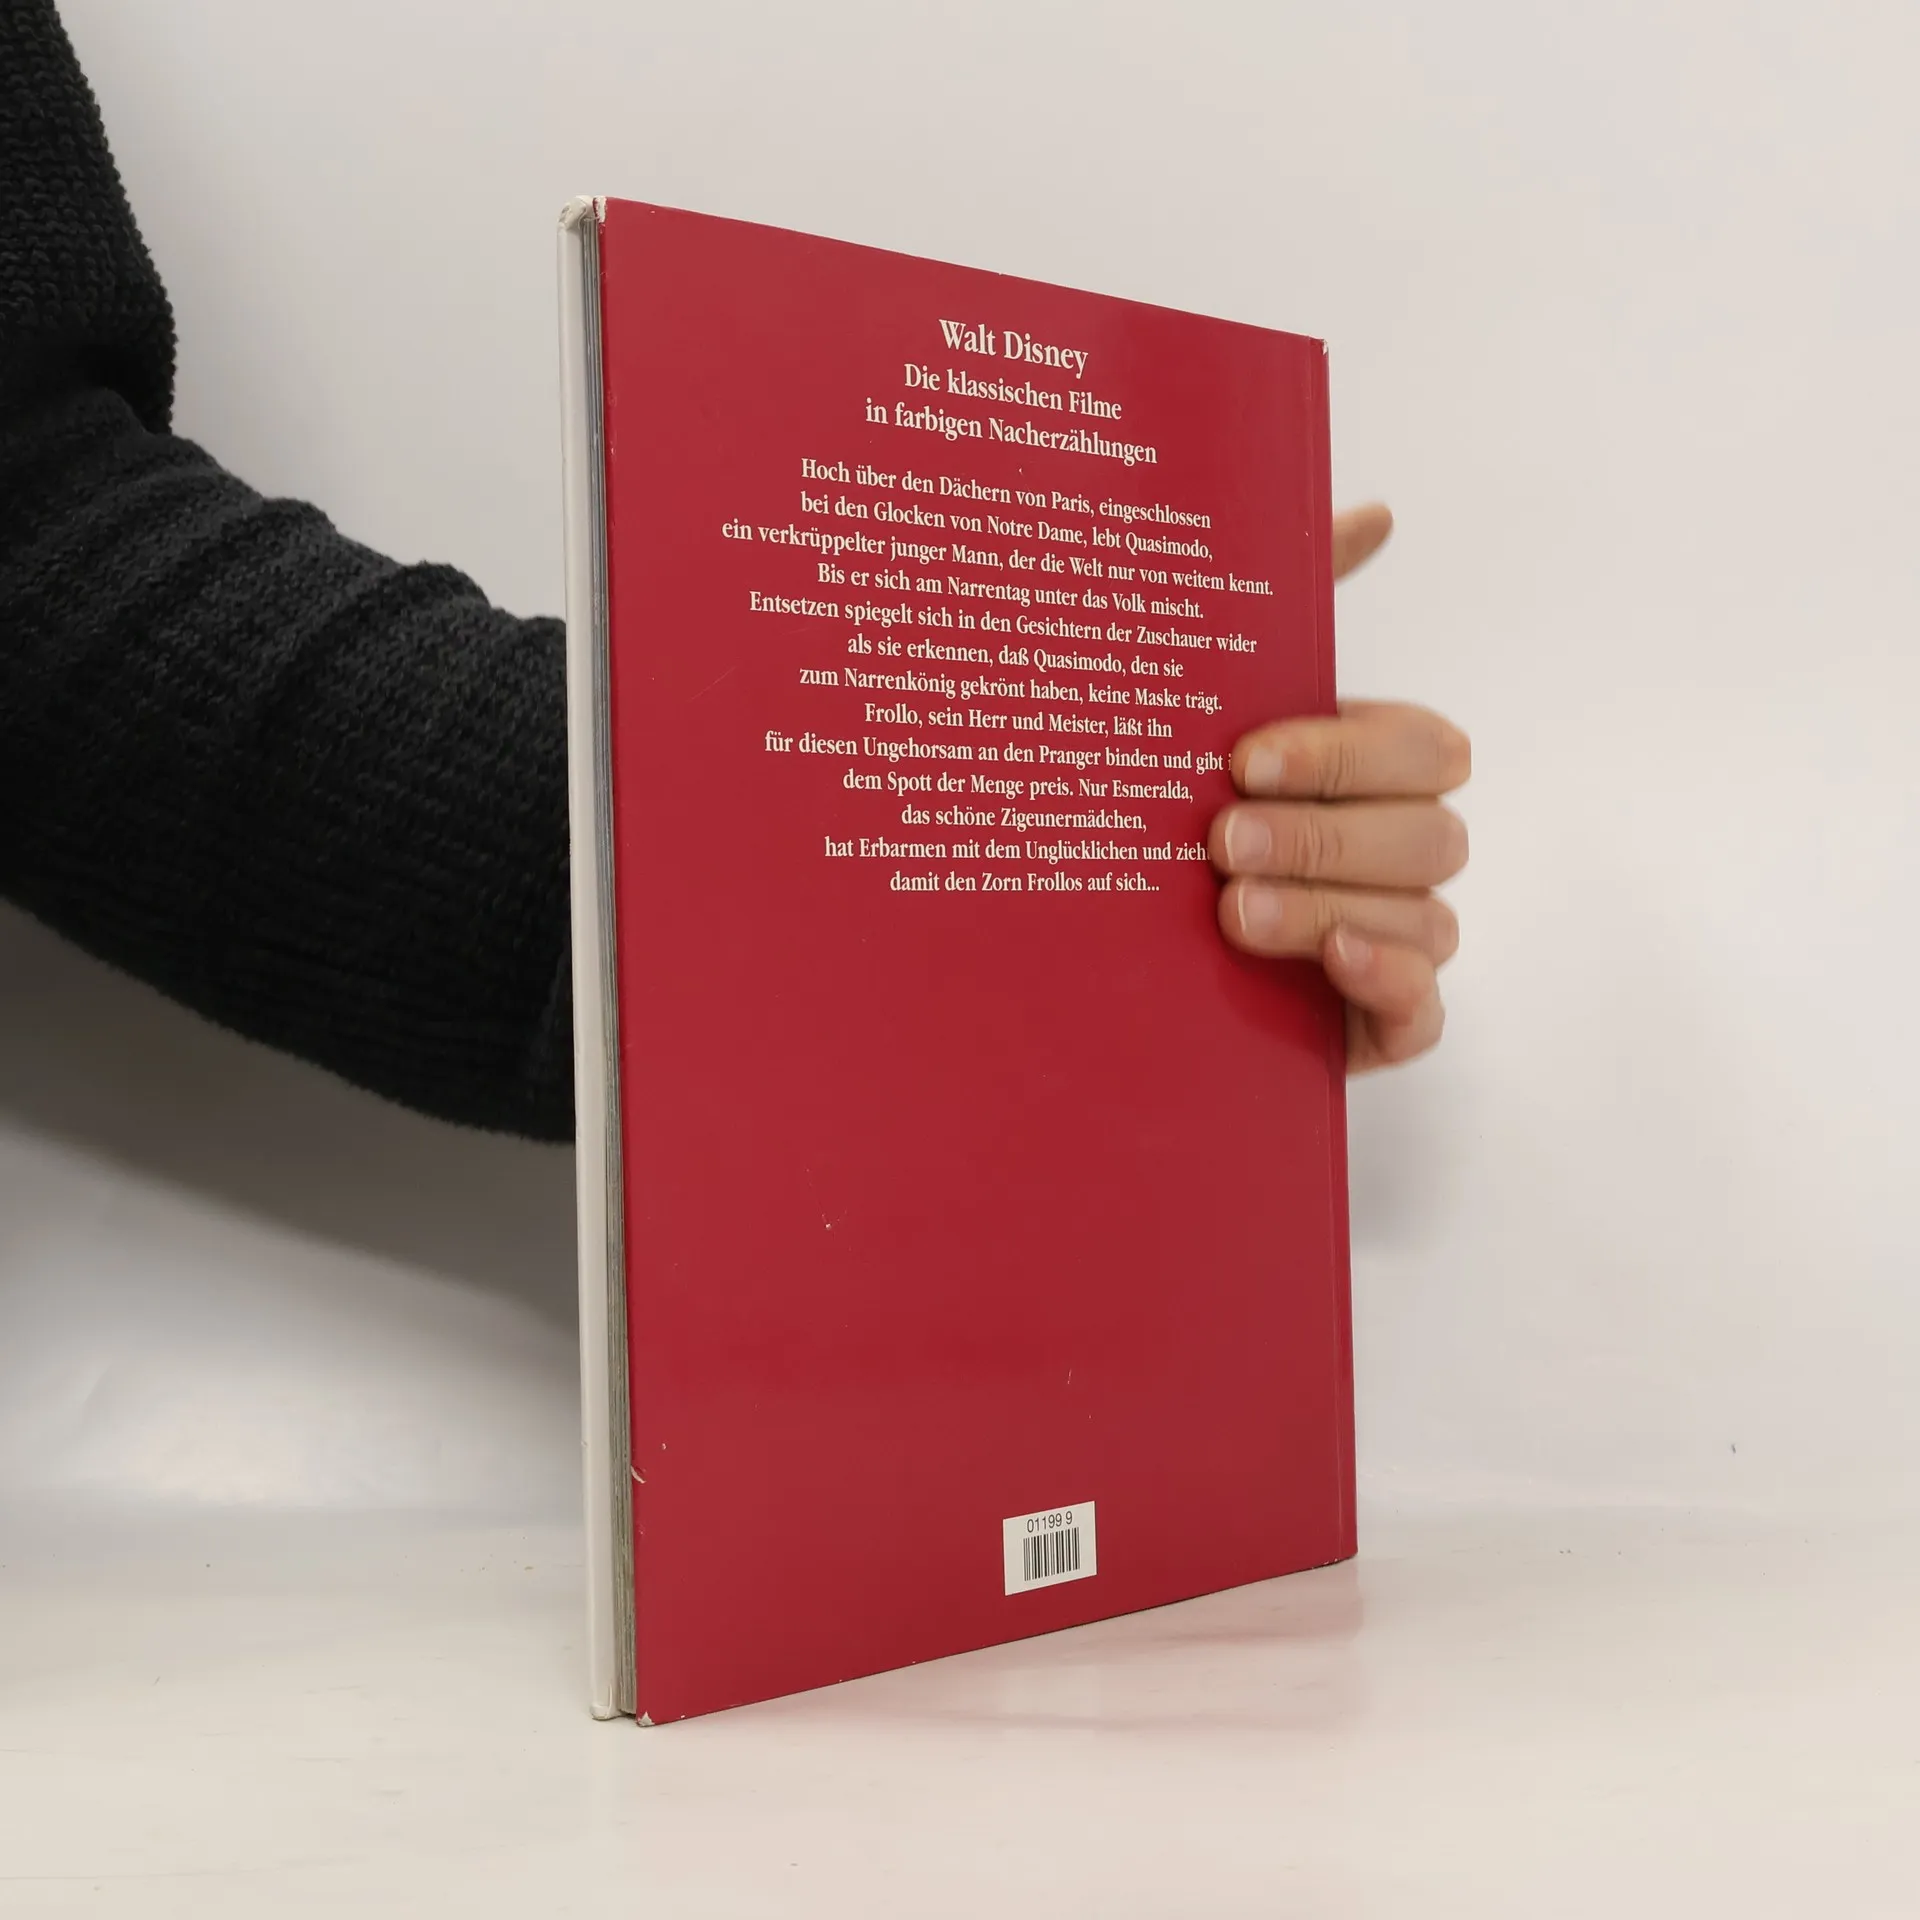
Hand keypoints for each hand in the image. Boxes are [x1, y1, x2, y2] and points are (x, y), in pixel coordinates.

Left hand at [1209, 505, 1468, 1071]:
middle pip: (1427, 833)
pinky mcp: (1380, 1019)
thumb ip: (1291, 605)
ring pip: (1423, 916)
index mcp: (1376, 769)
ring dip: (1330, 904)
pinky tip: (1334, 957)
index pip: (1419, 747)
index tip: (1241, 759)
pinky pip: (1424, 1008)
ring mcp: (1396, 936)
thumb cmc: (1179, 807)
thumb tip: (1375, 512)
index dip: (1343, 752)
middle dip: (1325, 834)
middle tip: (1222, 840)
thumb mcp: (1212, 705)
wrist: (1116, 945)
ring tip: (1234, 912)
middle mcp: (1400, 850)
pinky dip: (1390, 980)